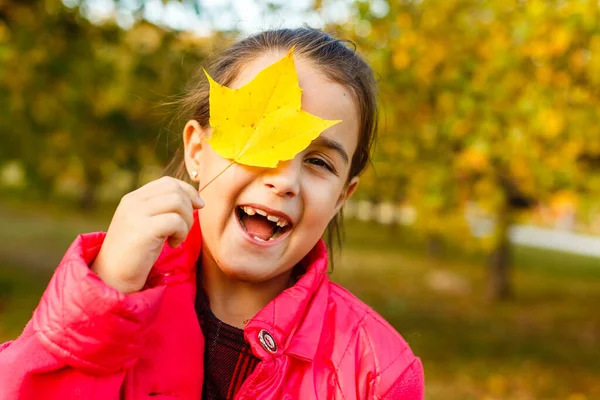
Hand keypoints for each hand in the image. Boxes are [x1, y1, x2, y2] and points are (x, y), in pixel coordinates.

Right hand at [90, 176, 203, 293]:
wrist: (112, 278)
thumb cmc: (136, 253)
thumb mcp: (148, 224)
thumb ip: (163, 209)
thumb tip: (197, 200)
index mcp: (134, 198)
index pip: (168, 182)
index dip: (188, 192)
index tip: (197, 207)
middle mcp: (133, 202)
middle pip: (175, 189)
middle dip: (188, 208)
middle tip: (183, 228)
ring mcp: (136, 214)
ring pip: (177, 202)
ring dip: (186, 221)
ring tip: (177, 237)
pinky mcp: (142, 230)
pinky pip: (175, 221)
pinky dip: (181, 233)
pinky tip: (172, 245)